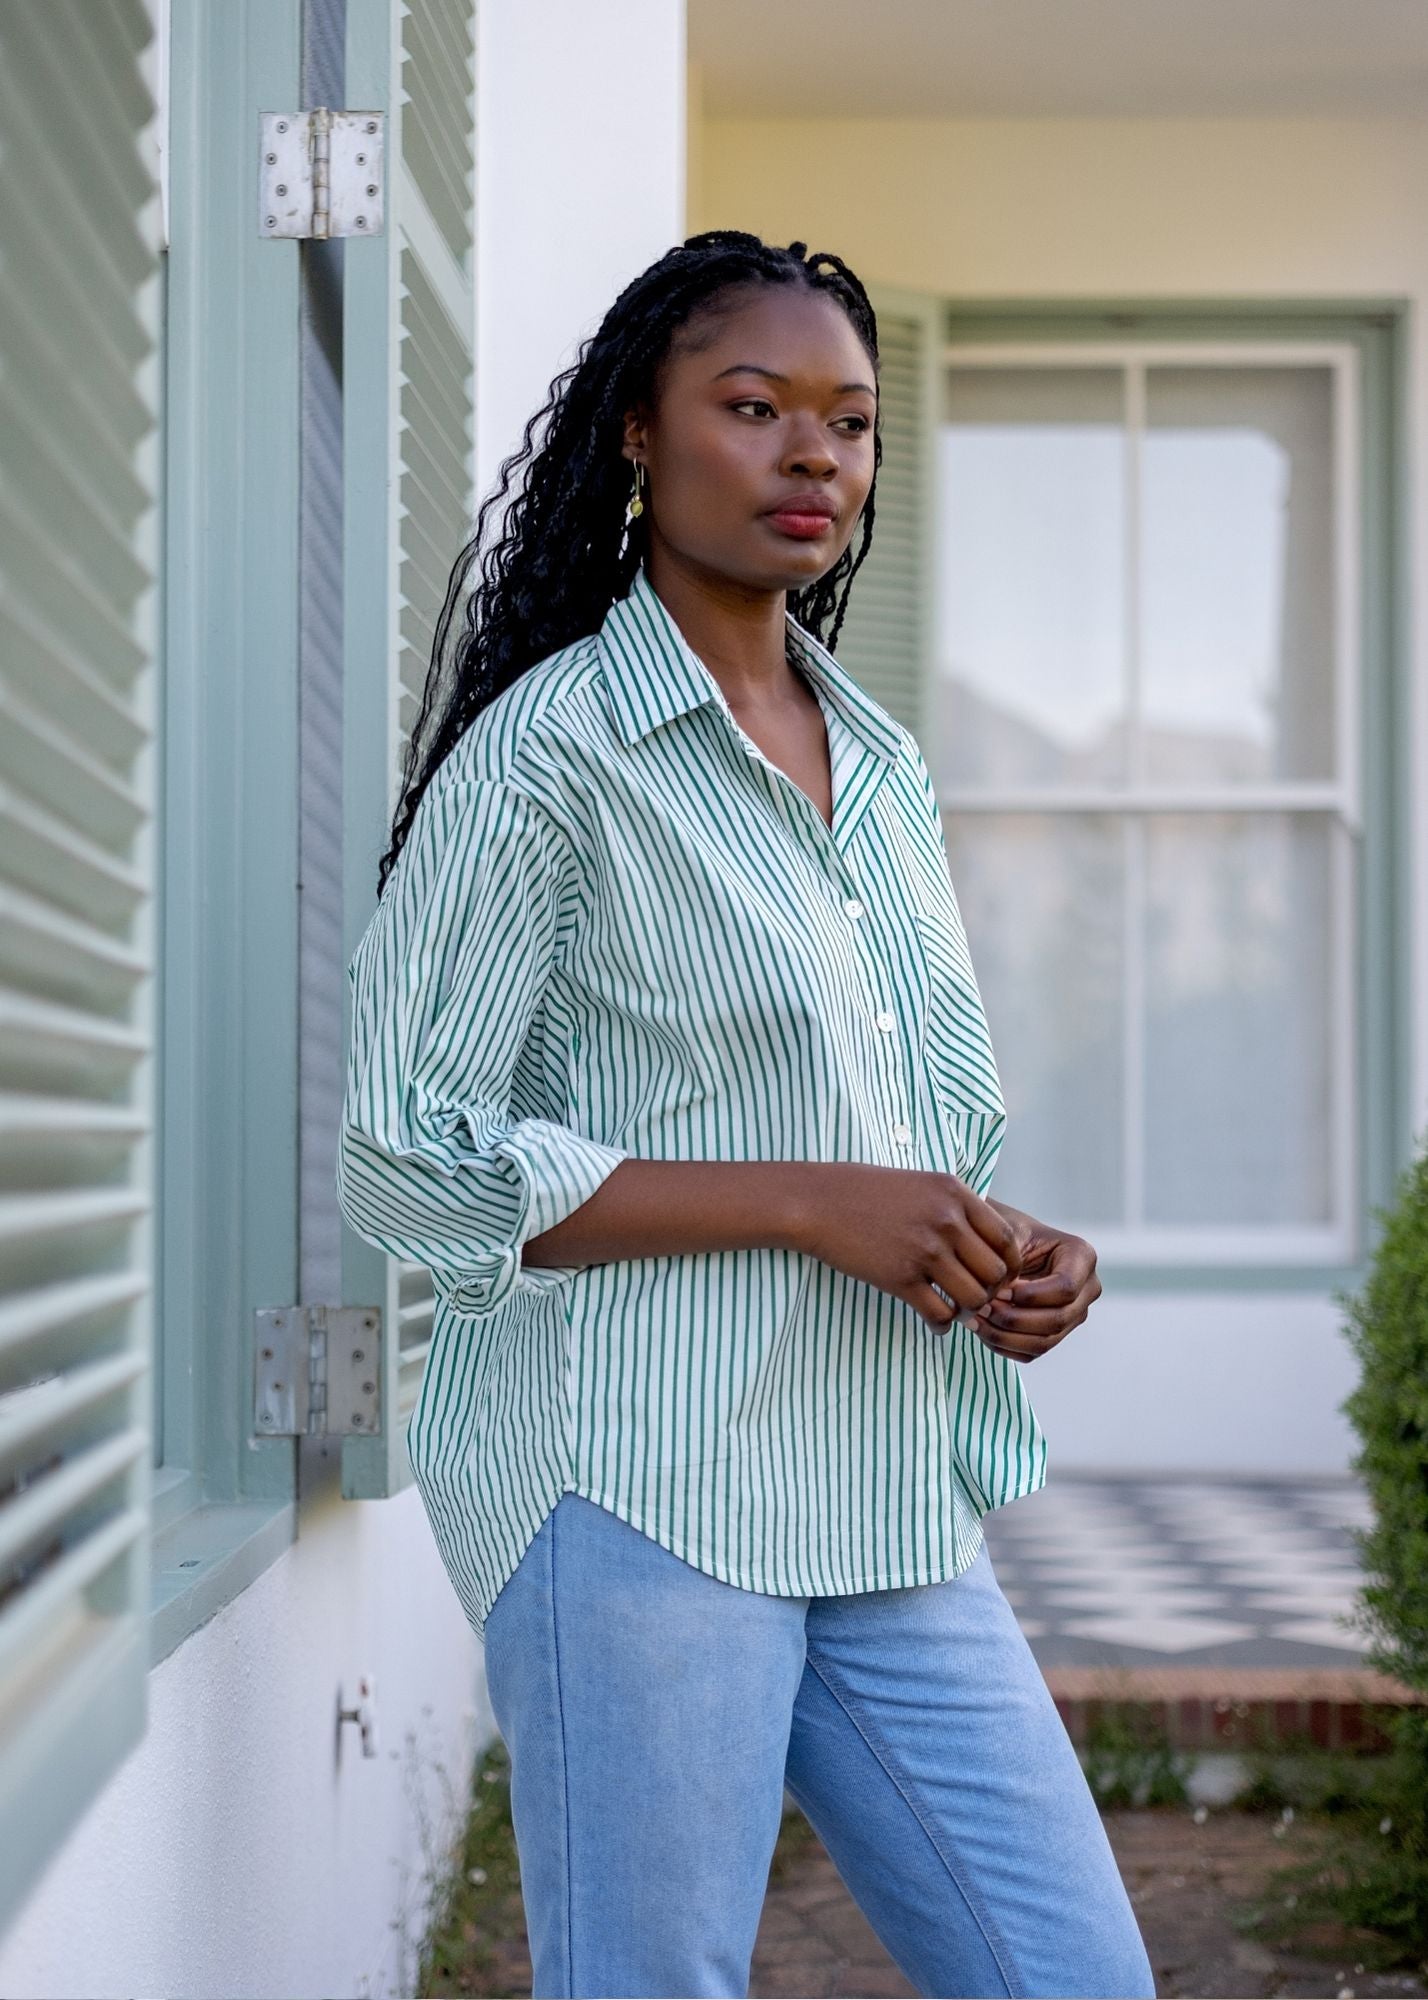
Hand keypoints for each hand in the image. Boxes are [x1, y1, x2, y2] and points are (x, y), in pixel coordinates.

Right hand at [792, 1164, 1023, 1333]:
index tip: (999, 1277)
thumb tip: (986, 1241)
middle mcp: (946, 1220)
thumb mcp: (920, 1184)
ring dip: (968, 1311)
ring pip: (973, 1299)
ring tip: (955, 1310)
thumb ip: (955, 1206)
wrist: (817, 1202)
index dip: (1010, 1265)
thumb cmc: (865, 1191)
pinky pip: (939, 1314)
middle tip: (975, 1297)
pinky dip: (941, 1325)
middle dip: (991, 1292)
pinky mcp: (900, 1278)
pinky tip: (934, 1321)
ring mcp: (924, 1250)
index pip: (1007, 1239)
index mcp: (955, 1193)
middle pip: (995, 1273)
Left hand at [957, 1200, 1100, 1361]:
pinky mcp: (1054, 1334)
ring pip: (1044, 1342)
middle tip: (981, 1307)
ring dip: (1004, 1336)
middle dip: (1014, 1318)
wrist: (997, 1244)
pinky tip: (980, 1329)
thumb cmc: (1002, 1231)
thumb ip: (1005, 1255)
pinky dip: (1003, 1346)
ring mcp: (1073, 1315)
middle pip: (1057, 1320)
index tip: (999, 1290)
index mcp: (1081, 1256)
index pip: (1066, 1288)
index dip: (1031, 1295)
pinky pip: (1031, 1352)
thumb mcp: (1005, 1231)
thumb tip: (1001, 1292)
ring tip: (975, 1319)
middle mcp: (1086, 1289)